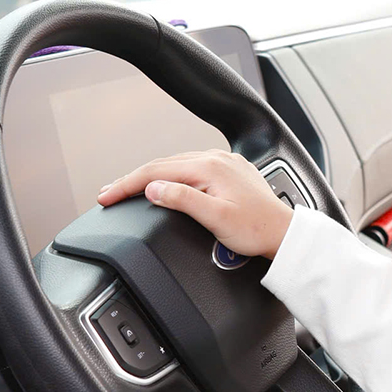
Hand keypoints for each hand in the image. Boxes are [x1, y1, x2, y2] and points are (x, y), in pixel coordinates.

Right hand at [97, 150, 295, 259]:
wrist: (284, 233)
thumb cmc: (256, 230)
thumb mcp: (215, 218)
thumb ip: (181, 200)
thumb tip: (153, 189)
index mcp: (208, 167)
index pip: (155, 173)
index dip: (126, 184)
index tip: (107, 196)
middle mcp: (214, 159)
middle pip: (161, 165)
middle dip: (131, 179)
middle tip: (108, 193)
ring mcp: (222, 162)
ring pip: (174, 165)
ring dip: (149, 176)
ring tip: (128, 188)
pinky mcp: (228, 170)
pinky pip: (189, 167)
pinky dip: (169, 175)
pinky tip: (162, 183)